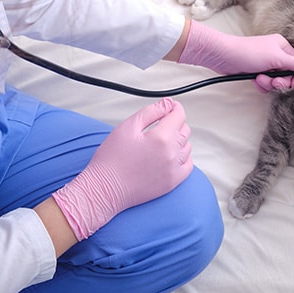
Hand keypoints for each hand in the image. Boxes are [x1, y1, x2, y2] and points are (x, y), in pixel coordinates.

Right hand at [52, 98, 192, 239]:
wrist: (105, 189)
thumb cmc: (112, 159)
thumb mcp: (128, 126)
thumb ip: (152, 112)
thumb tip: (168, 104)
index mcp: (161, 138)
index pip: (179, 116)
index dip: (174, 108)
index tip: (169, 107)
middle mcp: (172, 154)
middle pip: (184, 130)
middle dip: (175, 123)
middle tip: (160, 124)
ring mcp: (174, 170)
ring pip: (187, 147)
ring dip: (178, 140)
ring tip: (161, 141)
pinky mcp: (172, 183)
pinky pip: (188, 165)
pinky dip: (182, 157)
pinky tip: (170, 155)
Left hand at [177, 20, 293, 91]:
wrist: (224, 56)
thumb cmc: (248, 53)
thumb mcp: (276, 59)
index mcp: (283, 47)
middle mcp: (276, 55)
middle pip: (289, 74)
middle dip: (282, 81)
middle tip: (275, 82)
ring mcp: (266, 64)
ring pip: (277, 81)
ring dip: (270, 83)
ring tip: (260, 79)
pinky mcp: (257, 72)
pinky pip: (266, 83)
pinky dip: (262, 84)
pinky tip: (255, 80)